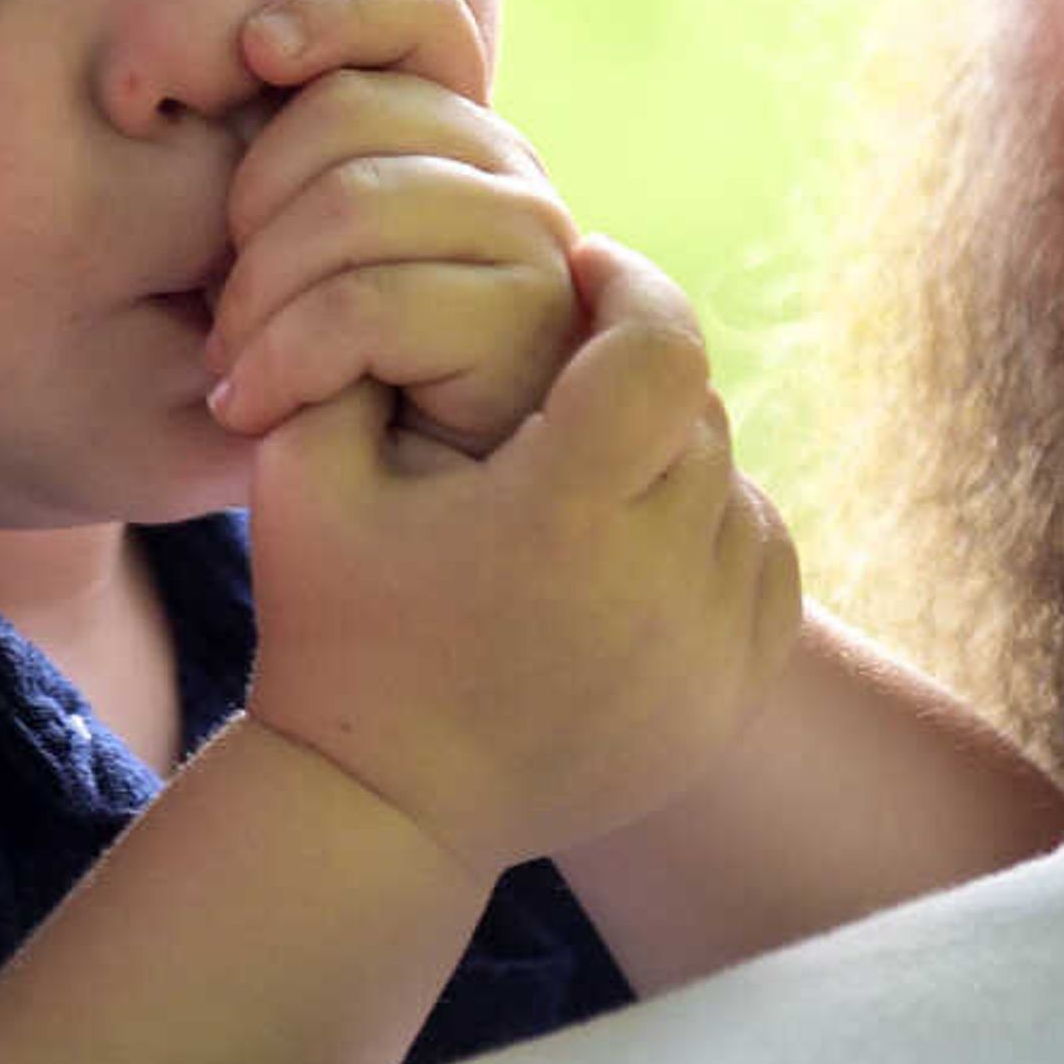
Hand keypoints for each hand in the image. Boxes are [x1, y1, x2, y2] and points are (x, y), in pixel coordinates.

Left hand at [206, 0, 579, 450]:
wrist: (383, 523)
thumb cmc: (318, 376)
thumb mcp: (282, 247)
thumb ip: (287, 146)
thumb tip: (243, 41)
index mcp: (450, 128)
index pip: (421, 13)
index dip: (336, 12)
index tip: (251, 54)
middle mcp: (506, 169)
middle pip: (351, 110)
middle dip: (248, 202)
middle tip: (215, 303)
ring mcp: (534, 241)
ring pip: (354, 203)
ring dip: (256, 296)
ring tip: (231, 366)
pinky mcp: (530, 327)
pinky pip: (371, 304)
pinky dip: (284, 360)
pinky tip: (251, 406)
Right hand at [240, 234, 802, 879]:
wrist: (384, 808)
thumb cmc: (333, 627)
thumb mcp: (304, 473)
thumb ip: (357, 347)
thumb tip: (436, 256)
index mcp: (561, 515)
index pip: (657, 344)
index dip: (626, 286)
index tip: (581, 269)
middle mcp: (661, 582)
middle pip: (695, 409)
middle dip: (635, 372)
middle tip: (569, 365)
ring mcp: (709, 650)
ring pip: (731, 483)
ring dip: (671, 452)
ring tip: (588, 459)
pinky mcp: (730, 695)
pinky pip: (759, 563)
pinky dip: (708, 531)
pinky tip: (630, 535)